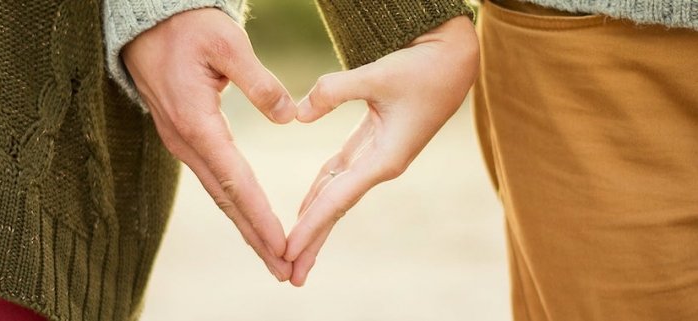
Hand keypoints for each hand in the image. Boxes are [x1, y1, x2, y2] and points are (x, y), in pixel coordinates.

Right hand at [122, 8, 296, 280]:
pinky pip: (213, 180)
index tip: (282, 245)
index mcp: (197, 123)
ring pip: (219, 194)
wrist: (146, 23)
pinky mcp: (185, 138)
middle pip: (226, 200)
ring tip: (273, 256)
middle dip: (256, 238)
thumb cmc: (187, 28)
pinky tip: (249, 220)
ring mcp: (182, 142)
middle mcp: (186, 141)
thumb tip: (288, 117)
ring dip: (246, 227)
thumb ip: (259, 81)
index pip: (235, 180)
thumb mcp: (226, 43)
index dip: (260, 216)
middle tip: (284, 270)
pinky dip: (235, 205)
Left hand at [284, 16, 479, 285]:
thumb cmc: (423, 67)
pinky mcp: (373, 143)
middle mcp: (381, 165)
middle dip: (312, 242)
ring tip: (293, 251)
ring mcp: (377, 156)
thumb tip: (297, 115)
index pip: (337, 200)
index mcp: (385, 159)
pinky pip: (340, 174)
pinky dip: (320, 191)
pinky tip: (305, 208)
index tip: (287, 251)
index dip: (310, 226)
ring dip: (314, 222)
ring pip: (337, 195)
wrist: (454, 58)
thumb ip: (334, 91)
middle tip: (288, 275)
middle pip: (336, 209)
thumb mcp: (378, 74)